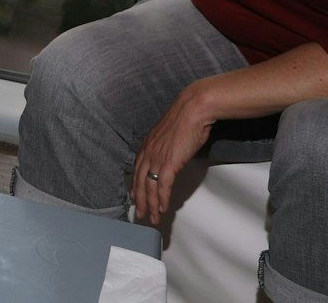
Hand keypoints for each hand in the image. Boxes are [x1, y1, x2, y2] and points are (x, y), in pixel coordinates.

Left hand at [129, 84, 215, 224]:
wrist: (193, 110)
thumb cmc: (186, 119)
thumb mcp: (170, 134)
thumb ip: (167, 146)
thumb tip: (171, 155)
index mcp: (148, 145)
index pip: (137, 170)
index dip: (135, 185)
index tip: (135, 196)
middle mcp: (149, 152)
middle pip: (139, 182)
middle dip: (140, 200)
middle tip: (140, 214)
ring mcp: (157, 158)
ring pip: (149, 187)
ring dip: (151, 205)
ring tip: (152, 218)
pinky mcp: (169, 163)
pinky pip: (162, 186)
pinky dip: (162, 199)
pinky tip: (163, 208)